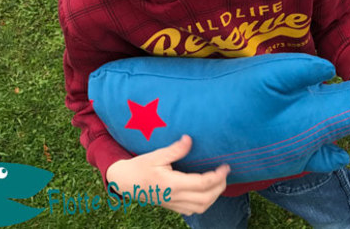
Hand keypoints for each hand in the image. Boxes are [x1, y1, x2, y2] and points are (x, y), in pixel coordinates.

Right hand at [106, 135, 229, 215]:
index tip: (226, 166)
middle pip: (206, 198)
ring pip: (201, 207)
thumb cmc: (140, 167)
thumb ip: (175, 149)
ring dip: (214, 196)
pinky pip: (193, 210)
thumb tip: (189, 139)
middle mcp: (174, 197)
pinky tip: (208, 191)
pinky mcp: (172, 206)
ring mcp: (173, 204)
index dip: (218, 176)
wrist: (124, 182)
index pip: (202, 184)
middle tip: (225, 173)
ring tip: (219, 182)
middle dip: (220, 186)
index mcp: (172, 184)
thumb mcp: (156, 155)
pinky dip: (205, 202)